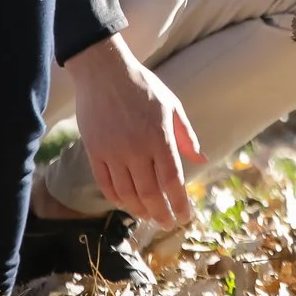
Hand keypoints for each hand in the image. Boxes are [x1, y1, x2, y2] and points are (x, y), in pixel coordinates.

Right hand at [61, 34, 198, 227]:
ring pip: (127, 194)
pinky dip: (117, 199)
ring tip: (150, 216)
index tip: (185, 216)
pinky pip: (106, 184)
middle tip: (168, 223)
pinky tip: (126, 204)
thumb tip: (201, 160)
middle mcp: (136, 149)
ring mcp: (113, 152)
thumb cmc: (143, 87)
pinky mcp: (94, 152)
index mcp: (159, 137)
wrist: (104, 72)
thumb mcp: (172, 106)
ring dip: (140, 210)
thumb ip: (186, 136)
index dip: (179, 203)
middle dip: (161, 213)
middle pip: (150, 193)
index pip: (172, 180)